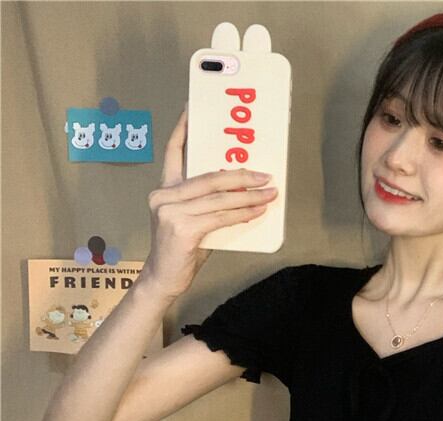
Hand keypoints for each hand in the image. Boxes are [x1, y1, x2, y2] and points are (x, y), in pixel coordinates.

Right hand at [143, 104, 278, 298]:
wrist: (163, 279)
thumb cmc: (181, 251)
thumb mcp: (194, 221)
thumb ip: (210, 204)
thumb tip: (244, 193)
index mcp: (164, 190)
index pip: (173, 152)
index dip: (183, 129)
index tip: (193, 108)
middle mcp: (163, 196)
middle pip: (209, 177)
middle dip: (241, 175)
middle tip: (265, 175)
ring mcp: (170, 212)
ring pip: (218, 198)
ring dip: (249, 197)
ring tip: (269, 194)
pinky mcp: (181, 229)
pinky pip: (220, 217)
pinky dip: (241, 214)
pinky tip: (257, 211)